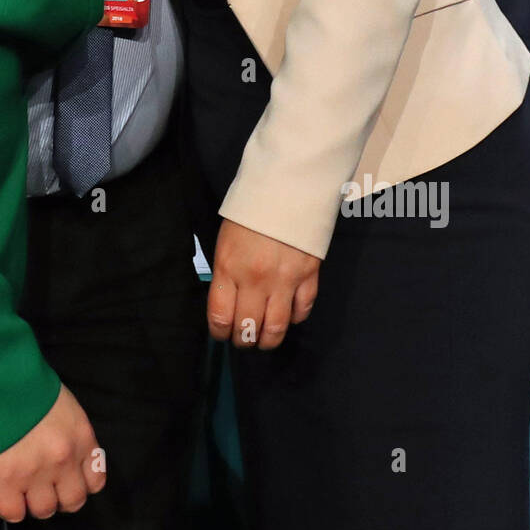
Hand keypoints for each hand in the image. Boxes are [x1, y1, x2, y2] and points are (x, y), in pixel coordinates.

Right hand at [0, 383, 104, 521]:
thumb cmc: (28, 385)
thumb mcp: (62, 405)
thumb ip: (68, 435)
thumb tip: (63, 461)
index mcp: (81, 438)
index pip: (95, 481)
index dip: (79, 484)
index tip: (66, 481)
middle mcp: (64, 460)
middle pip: (72, 502)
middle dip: (58, 498)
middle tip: (42, 488)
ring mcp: (35, 473)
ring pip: (43, 510)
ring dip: (33, 503)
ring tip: (20, 488)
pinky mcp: (5, 481)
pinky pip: (13, 513)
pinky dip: (10, 506)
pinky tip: (3, 491)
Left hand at [208, 218, 319, 350]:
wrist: (287, 188)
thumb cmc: (250, 212)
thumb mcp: (225, 241)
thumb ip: (227, 274)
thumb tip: (228, 303)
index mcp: (229, 268)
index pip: (221, 317)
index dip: (219, 333)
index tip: (221, 335)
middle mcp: (256, 280)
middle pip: (248, 328)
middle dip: (243, 341)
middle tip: (243, 340)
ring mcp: (285, 280)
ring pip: (277, 328)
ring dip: (268, 340)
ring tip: (264, 340)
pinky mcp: (309, 276)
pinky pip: (302, 310)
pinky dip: (295, 319)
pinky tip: (288, 316)